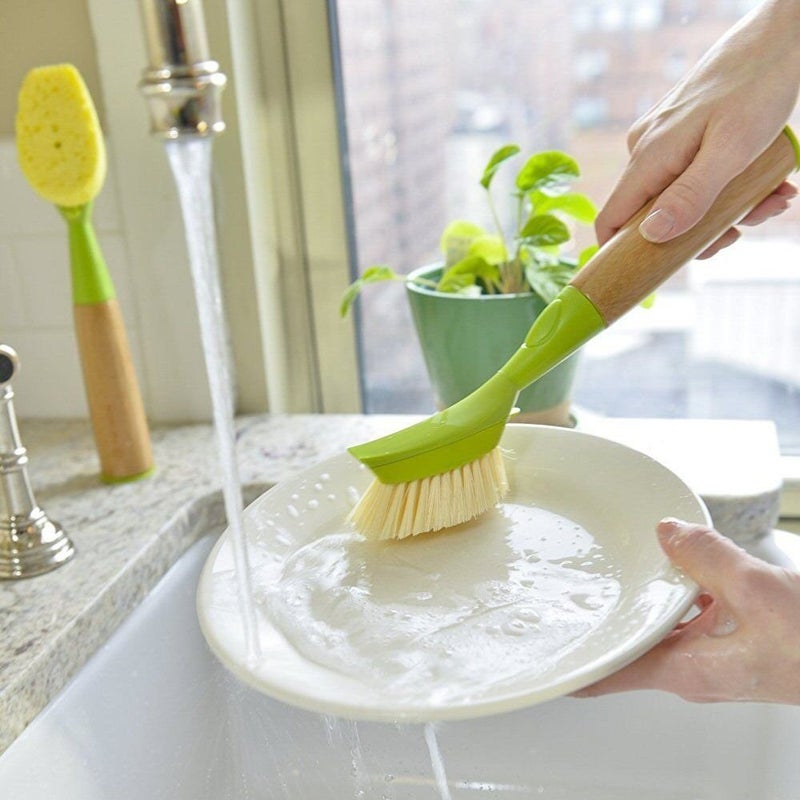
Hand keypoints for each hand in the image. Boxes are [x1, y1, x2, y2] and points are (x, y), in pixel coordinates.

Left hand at [576, 519, 799, 703]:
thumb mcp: (756, 590)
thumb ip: (704, 557)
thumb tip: (666, 532)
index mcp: (686, 670)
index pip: (610, 675)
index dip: (573, 664)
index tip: (543, 647)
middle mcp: (692, 670)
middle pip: (629, 645)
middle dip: (603, 616)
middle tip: (570, 587)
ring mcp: (711, 659)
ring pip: (659, 626)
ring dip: (644, 599)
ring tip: (617, 565)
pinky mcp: (731, 645)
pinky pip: (690, 618)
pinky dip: (679, 594)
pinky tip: (682, 565)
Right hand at [595, 0, 799, 252]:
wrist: (779, 36)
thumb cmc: (756, 86)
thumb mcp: (731, 150)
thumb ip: (691, 196)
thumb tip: (652, 237)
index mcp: (648, 159)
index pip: (610, 221)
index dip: (620, 255)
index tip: (648, 276)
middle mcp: (646, 152)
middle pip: (654, 216)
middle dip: (700, 231)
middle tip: (744, 228)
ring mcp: (663, 144)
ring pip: (681, 198)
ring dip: (726, 209)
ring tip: (771, 197)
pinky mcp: (682, 136)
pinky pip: (695, 176)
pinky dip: (729, 186)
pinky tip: (766, 181)